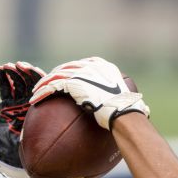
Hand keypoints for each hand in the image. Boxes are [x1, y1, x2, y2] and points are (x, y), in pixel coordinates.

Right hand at [0, 61, 44, 177]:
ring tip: (6, 67)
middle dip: (24, 71)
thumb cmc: (32, 149)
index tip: (33, 70)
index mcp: (41, 105)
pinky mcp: (6, 103)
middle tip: (19, 66)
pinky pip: (4, 88)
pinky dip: (1, 78)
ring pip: (16, 82)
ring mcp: (18, 100)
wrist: (15, 156)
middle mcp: (31, 100)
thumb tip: (73, 124)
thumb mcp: (43, 138)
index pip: (41, 86)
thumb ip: (51, 130)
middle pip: (28, 81)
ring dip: (12, 72)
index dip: (36, 77)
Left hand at [30, 57, 148, 130]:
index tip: (63, 79)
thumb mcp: (129, 101)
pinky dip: (43, 92)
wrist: (123, 112)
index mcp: (105, 67)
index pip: (83, 65)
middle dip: (54, 76)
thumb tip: (142, 111)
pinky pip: (53, 85)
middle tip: (46, 85)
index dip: (70, 71)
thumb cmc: (130, 112)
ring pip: (56, 75)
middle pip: (67, 68)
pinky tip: (36, 100)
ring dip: (44, 84)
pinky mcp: (74, 81)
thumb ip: (127, 101)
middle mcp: (92, 66)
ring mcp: (82, 72)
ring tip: (36, 93)